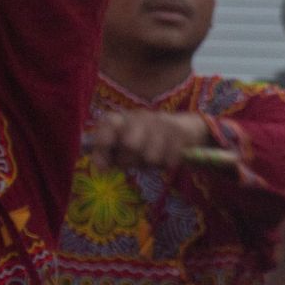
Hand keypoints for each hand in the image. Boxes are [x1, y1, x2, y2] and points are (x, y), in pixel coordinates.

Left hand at [86, 110, 211, 172]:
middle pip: (131, 145)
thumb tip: (101, 168)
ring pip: (151, 156)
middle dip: (131, 161)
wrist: (183, 129)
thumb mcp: (123, 147)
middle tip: (134, 162)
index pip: (108, 125)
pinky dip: (167, 164)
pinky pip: (169, 159)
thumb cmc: (145, 142)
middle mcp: (140, 116)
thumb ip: (109, 156)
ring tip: (153, 158)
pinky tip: (167, 156)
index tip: (103, 166)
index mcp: (122, 119)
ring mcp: (161, 122)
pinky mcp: (179, 131)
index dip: (104, 145)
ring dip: (151, 163)